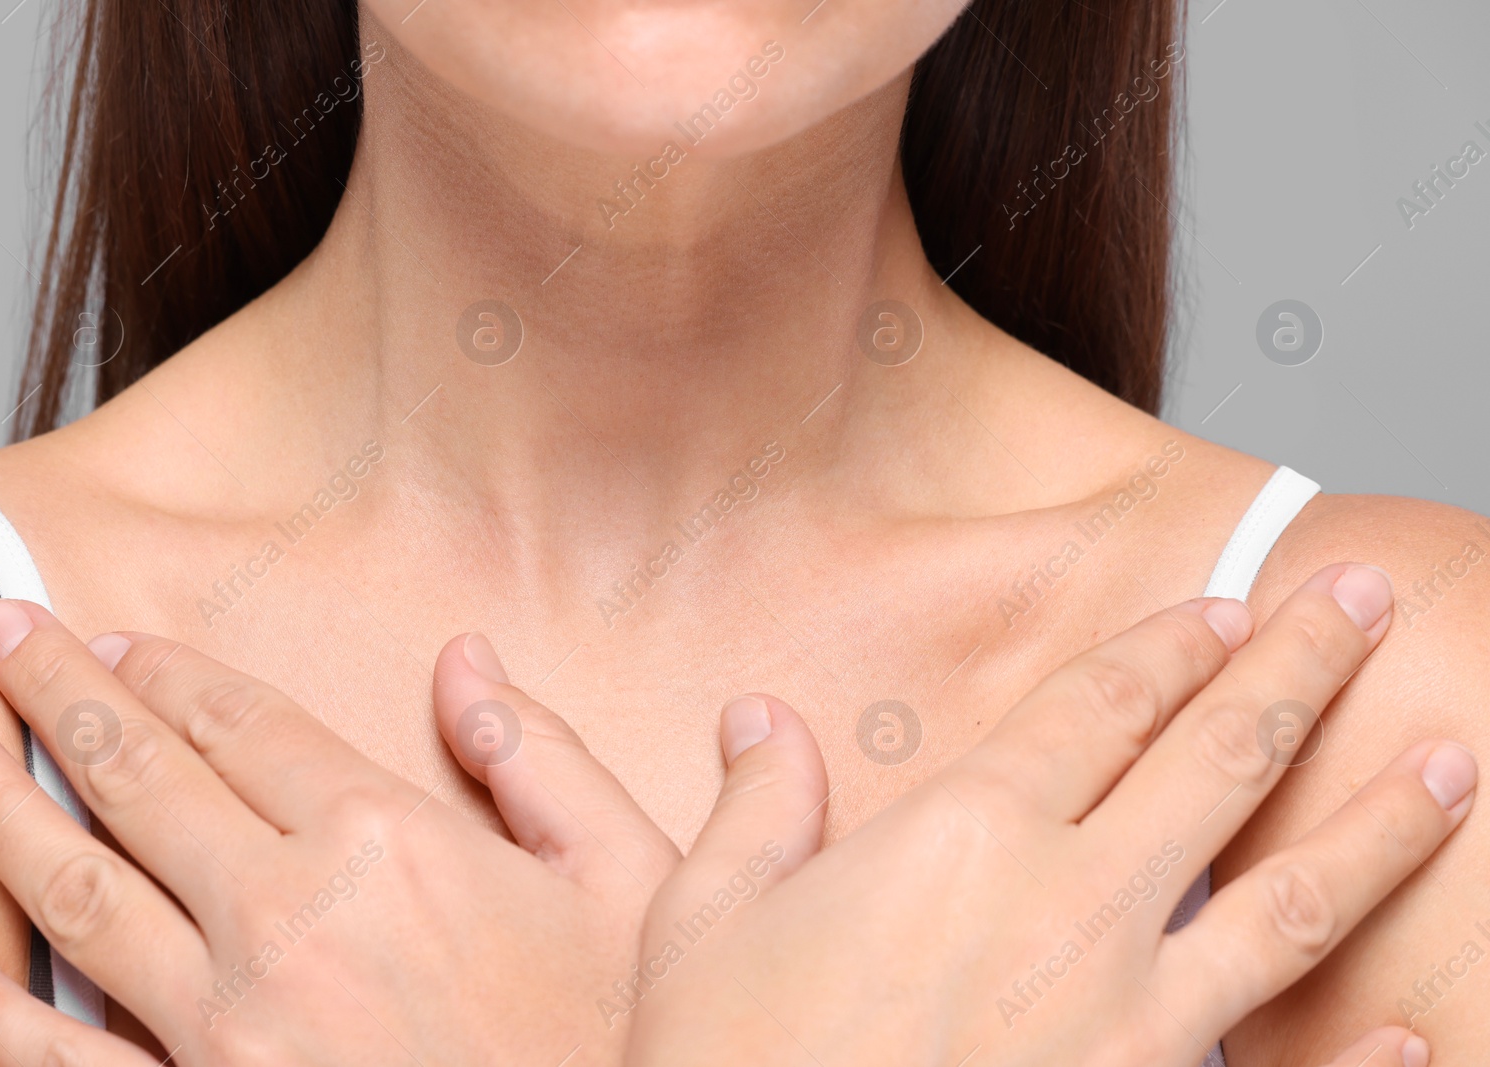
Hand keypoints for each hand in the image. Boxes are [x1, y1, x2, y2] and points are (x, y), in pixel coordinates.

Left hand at [0, 601, 679, 1064]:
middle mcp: (291, 919)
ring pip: (79, 894)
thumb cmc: (608, 1036)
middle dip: (57, 694)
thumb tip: (468, 661)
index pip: (248, 727)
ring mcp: (230, 1026)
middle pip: (143, 778)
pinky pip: (66, 1062)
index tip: (117, 640)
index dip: (171, 673)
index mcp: (393, 843)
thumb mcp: (627, 877)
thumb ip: (541, 758)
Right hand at [626, 563, 1464, 1065]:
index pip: (1098, 706)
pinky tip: (1419, 1031)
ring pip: (1297, 899)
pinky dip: (1366, 1054)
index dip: (1171, 646)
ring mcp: (1134, 1018)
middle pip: (1218, 757)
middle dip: (1302, 666)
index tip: (1229, 605)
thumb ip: (754, 810)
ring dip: (1384, 823)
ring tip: (1454, 765)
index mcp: (964, 837)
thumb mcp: (703, 925)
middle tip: (1364, 600)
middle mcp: (1072, 905)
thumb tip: (759, 721)